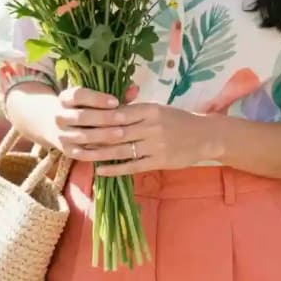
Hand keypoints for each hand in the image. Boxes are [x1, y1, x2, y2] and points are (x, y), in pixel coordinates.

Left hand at [59, 97, 213, 173]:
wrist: (205, 136)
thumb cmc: (178, 121)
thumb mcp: (158, 109)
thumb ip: (136, 110)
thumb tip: (109, 111)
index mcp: (150, 110)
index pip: (118, 113)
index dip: (98, 118)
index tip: (80, 121)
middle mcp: (151, 127)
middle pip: (116, 132)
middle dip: (94, 136)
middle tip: (75, 139)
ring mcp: (155, 145)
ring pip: (121, 150)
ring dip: (100, 154)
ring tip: (83, 156)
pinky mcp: (159, 161)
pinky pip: (132, 166)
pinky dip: (115, 169)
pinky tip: (100, 170)